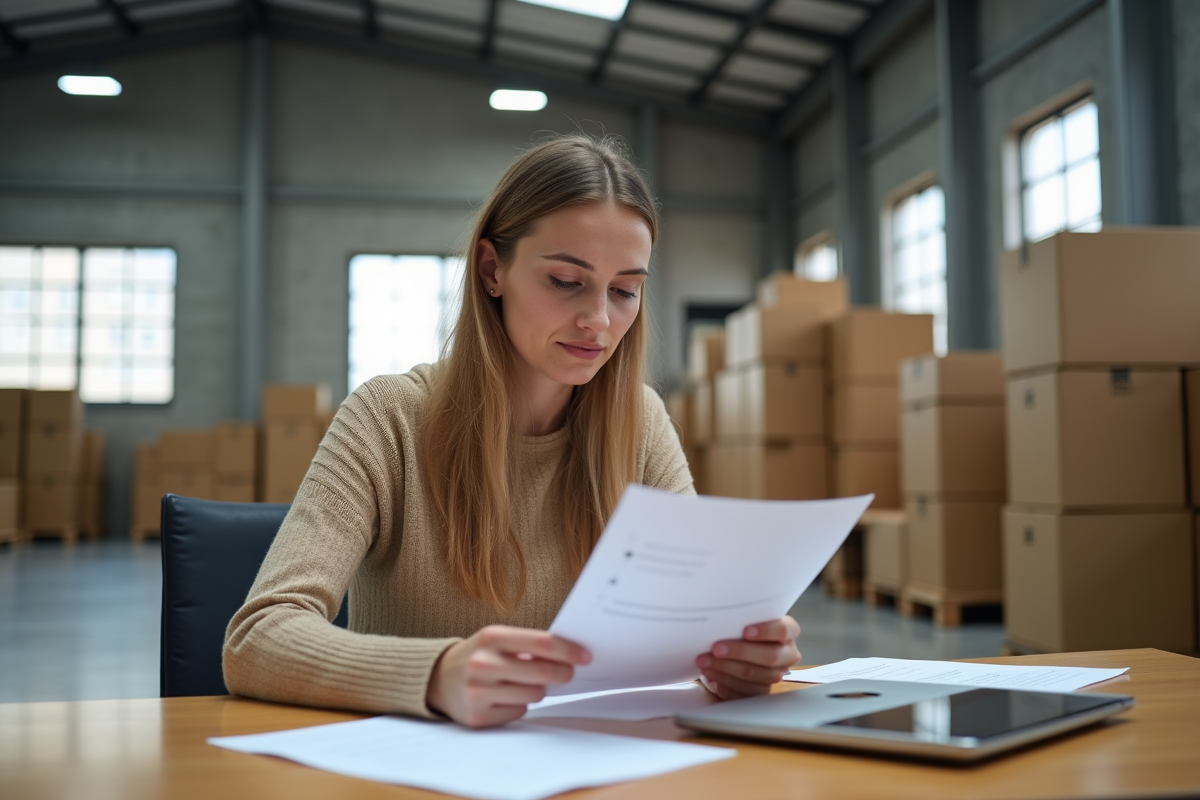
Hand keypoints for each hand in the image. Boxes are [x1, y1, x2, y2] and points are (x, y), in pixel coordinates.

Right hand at [426, 625, 590, 727]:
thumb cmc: (479, 655)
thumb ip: (528, 644)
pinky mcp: (478, 717)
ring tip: (525, 682)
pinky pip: (519, 712)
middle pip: (542, 673)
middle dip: (562, 673)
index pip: (541, 643)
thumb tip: (569, 654)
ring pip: (534, 695)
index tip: (585, 656)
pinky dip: (519, 705)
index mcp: (491, 637)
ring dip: (537, 689)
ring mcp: (478, 692)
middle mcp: (483, 664)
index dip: (568, 650)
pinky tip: (505, 696)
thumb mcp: (497, 639)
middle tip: (569, 673)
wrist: (437, 679)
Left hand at [696, 616, 800, 700]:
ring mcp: (776, 674)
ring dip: (726, 667)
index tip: (746, 631)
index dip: (766, 631)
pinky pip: (744, 690)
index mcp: (788, 631)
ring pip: (754, 674)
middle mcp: (787, 654)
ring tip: (705, 661)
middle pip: (770, 656)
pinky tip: (710, 672)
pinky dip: (724, 680)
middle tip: (716, 648)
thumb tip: (724, 616)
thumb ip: (742, 618)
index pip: (783, 630)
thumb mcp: (744, 619)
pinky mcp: (762, 691)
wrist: (735, 650)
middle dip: (740, 652)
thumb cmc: (741, 629)